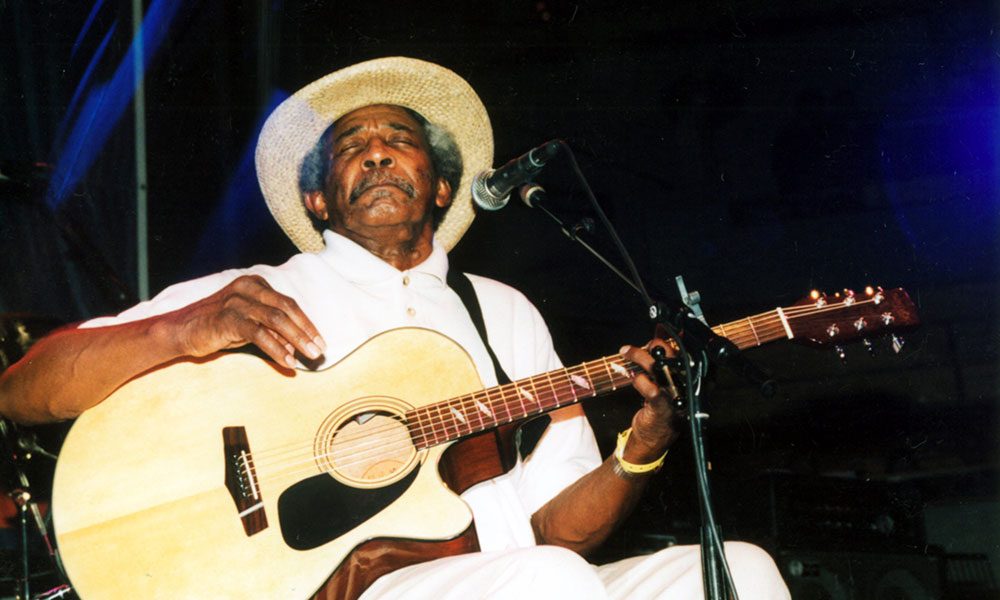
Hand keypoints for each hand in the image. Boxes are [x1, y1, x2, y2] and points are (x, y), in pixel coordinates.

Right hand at [163, 275, 325, 367]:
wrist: (181, 331)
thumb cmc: (218, 327)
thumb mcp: (250, 327)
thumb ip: (273, 333)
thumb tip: (297, 348)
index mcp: (256, 285)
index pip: (289, 304)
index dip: (307, 324)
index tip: (320, 341)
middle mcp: (248, 288)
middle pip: (287, 309)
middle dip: (306, 331)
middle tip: (320, 350)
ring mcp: (237, 301)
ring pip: (276, 319)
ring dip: (297, 339)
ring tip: (309, 356)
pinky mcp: (227, 318)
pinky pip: (259, 333)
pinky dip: (276, 348)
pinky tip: (287, 362)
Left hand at [619, 340, 679, 462]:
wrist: (654, 437)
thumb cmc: (659, 403)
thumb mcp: (663, 377)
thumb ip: (662, 355)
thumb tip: (658, 330)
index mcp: (691, 376)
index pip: (688, 349)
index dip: (674, 335)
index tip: (661, 325)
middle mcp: (688, 385)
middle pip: (674, 355)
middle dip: (656, 344)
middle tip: (642, 344)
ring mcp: (676, 397)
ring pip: (659, 367)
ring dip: (639, 355)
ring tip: (625, 351)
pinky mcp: (662, 408)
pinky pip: (651, 388)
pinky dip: (639, 380)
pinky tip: (634, 378)